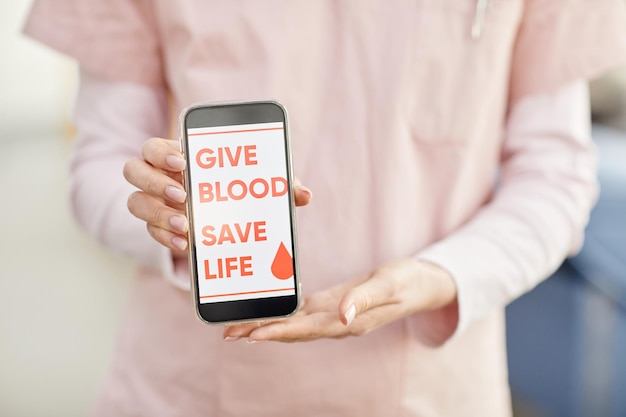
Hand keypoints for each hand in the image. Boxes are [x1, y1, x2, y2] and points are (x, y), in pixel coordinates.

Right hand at [123, 137, 312, 253]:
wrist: (225, 220)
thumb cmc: (239, 191)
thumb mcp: (259, 187)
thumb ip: (278, 186)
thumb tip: (305, 195)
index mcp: (179, 157)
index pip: (155, 146)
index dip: (162, 152)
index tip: (183, 163)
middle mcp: (159, 177)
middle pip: (134, 170)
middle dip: (154, 182)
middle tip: (183, 195)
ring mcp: (154, 203)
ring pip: (135, 202)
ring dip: (157, 214)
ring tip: (187, 225)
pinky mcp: (157, 228)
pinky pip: (149, 232)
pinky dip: (165, 238)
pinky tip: (186, 244)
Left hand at [223, 258, 456, 342]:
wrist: (418, 283)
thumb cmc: (406, 281)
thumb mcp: (389, 284)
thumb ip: (366, 299)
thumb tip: (343, 317)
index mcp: (349, 321)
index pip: (308, 329)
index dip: (280, 332)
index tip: (253, 335)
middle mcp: (336, 322)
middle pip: (293, 331)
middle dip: (261, 332)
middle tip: (229, 333)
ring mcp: (333, 315)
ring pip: (293, 323)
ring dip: (265, 326)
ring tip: (235, 328)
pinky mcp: (331, 304)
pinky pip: (301, 311)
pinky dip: (280, 313)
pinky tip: (263, 312)